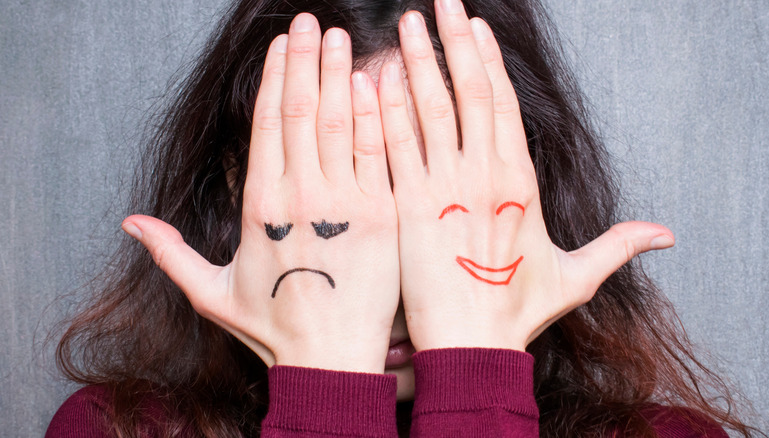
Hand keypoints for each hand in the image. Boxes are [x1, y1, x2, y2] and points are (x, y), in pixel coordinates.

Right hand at [121, 14, 398, 372]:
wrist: (330, 361)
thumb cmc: (274, 328)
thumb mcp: (212, 292)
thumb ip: (171, 253)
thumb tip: (130, 222)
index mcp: (260, 206)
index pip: (267, 124)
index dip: (274, 78)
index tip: (280, 45)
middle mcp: (301, 196)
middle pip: (302, 110)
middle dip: (306, 60)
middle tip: (312, 22)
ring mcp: (345, 203)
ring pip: (341, 122)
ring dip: (340, 74)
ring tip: (340, 38)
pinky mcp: (383, 214)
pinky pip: (379, 153)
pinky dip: (378, 114)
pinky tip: (377, 81)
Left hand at [380, 0, 674, 351]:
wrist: (470, 346)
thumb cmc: (515, 312)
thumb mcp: (575, 276)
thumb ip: (617, 246)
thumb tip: (667, 235)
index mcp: (519, 181)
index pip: (502, 104)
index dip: (488, 62)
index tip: (476, 28)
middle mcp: (481, 173)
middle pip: (467, 92)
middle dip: (454, 42)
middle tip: (440, 4)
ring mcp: (442, 186)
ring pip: (427, 109)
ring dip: (417, 61)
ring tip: (407, 24)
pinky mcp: (407, 205)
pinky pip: (394, 146)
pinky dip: (384, 109)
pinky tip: (374, 76)